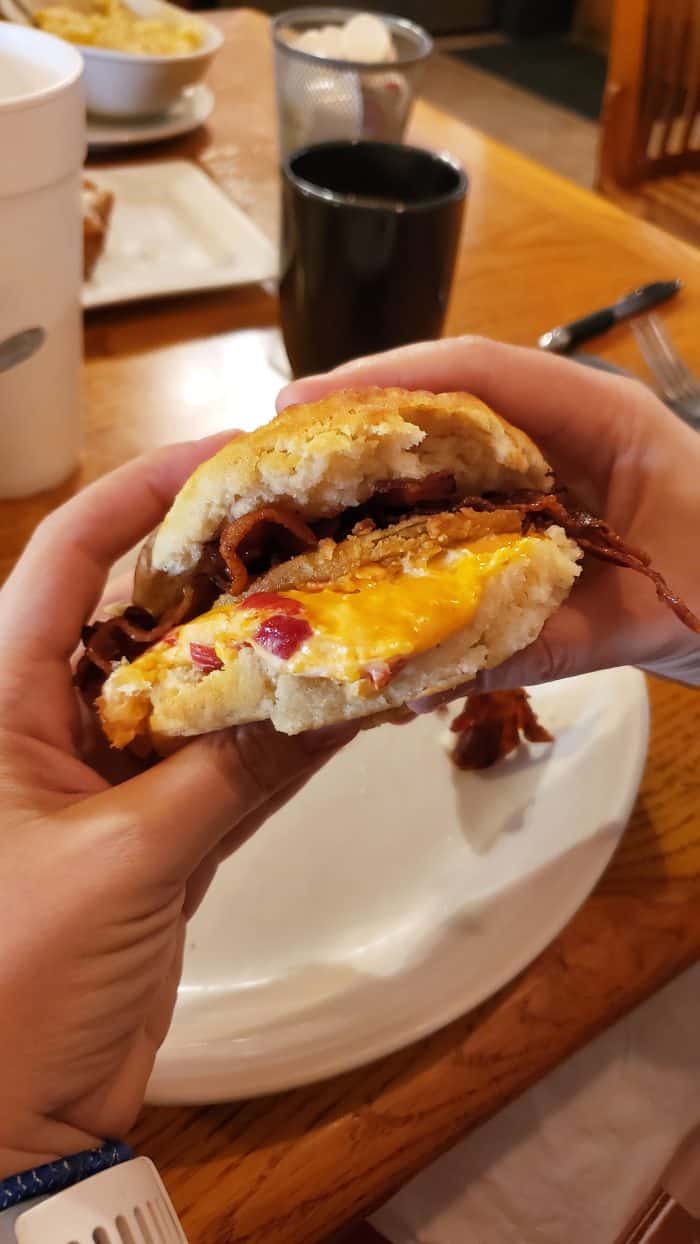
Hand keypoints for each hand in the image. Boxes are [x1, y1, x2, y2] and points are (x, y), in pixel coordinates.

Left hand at [0, 435, 354, 1178]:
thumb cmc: (13, 981)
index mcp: (1, 698)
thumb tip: (320, 699)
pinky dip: (284, 743)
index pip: (69, 558)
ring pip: (201, 690)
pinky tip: (350, 706)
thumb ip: (222, 773)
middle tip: (326, 531)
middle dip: (233, 573)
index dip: (145, 494)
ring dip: (272, 661)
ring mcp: (111, 777)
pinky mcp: (158, 832)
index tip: (233, 456)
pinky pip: (228, 766)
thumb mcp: (121, 861)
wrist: (14, 1117)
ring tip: (358, 605)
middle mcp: (52, 719)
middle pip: (149, 614)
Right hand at [278, 336, 699, 699]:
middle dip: (363, 426)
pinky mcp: (557, 517)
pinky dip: (422, 530)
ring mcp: (563, 474)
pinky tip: (374, 558)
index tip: (301, 404)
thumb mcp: (651, 619)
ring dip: (382, 478)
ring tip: (303, 508)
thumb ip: (549, 643)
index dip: (385, 379)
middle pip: (451, 406)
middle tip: (278, 458)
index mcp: (603, 421)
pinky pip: (476, 508)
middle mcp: (572, 434)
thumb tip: (424, 678)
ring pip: (455, 456)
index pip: (480, 374)